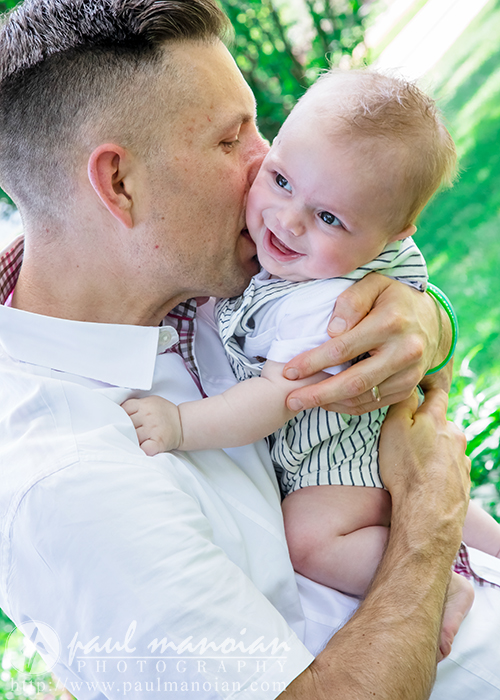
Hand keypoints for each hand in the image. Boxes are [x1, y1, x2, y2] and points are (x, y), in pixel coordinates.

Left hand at [122, 396, 181, 455]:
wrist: (184, 424)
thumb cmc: (164, 414)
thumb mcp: (151, 402)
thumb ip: (136, 406)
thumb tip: (117, 413)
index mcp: (145, 404)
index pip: (123, 409)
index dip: (120, 416)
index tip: (120, 421)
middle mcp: (147, 415)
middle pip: (126, 423)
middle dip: (123, 429)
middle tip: (123, 433)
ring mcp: (153, 429)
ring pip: (132, 437)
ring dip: (130, 441)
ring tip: (131, 442)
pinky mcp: (158, 442)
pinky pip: (144, 449)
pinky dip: (140, 451)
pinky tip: (140, 450)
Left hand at [283, 273, 449, 414]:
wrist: (433, 320)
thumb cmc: (393, 298)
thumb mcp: (374, 284)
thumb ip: (351, 300)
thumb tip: (333, 329)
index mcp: (391, 323)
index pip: (344, 349)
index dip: (313, 362)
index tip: (290, 371)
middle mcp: (404, 352)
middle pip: (354, 382)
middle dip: (319, 394)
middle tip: (291, 400)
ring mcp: (409, 374)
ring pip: (363, 398)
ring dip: (330, 403)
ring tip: (303, 402)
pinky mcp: (407, 388)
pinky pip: (373, 404)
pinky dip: (347, 406)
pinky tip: (326, 402)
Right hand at [379, 388, 469, 543]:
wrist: (427, 513)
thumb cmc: (406, 469)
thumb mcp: (393, 427)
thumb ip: (402, 403)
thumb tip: (409, 386)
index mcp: (438, 419)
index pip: (436, 394)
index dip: (425, 391)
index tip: (416, 392)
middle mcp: (455, 436)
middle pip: (441, 423)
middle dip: (427, 427)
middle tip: (406, 440)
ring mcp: (462, 460)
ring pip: (447, 447)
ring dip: (434, 451)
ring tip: (414, 466)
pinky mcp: (464, 482)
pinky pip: (450, 469)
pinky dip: (439, 472)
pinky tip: (425, 482)